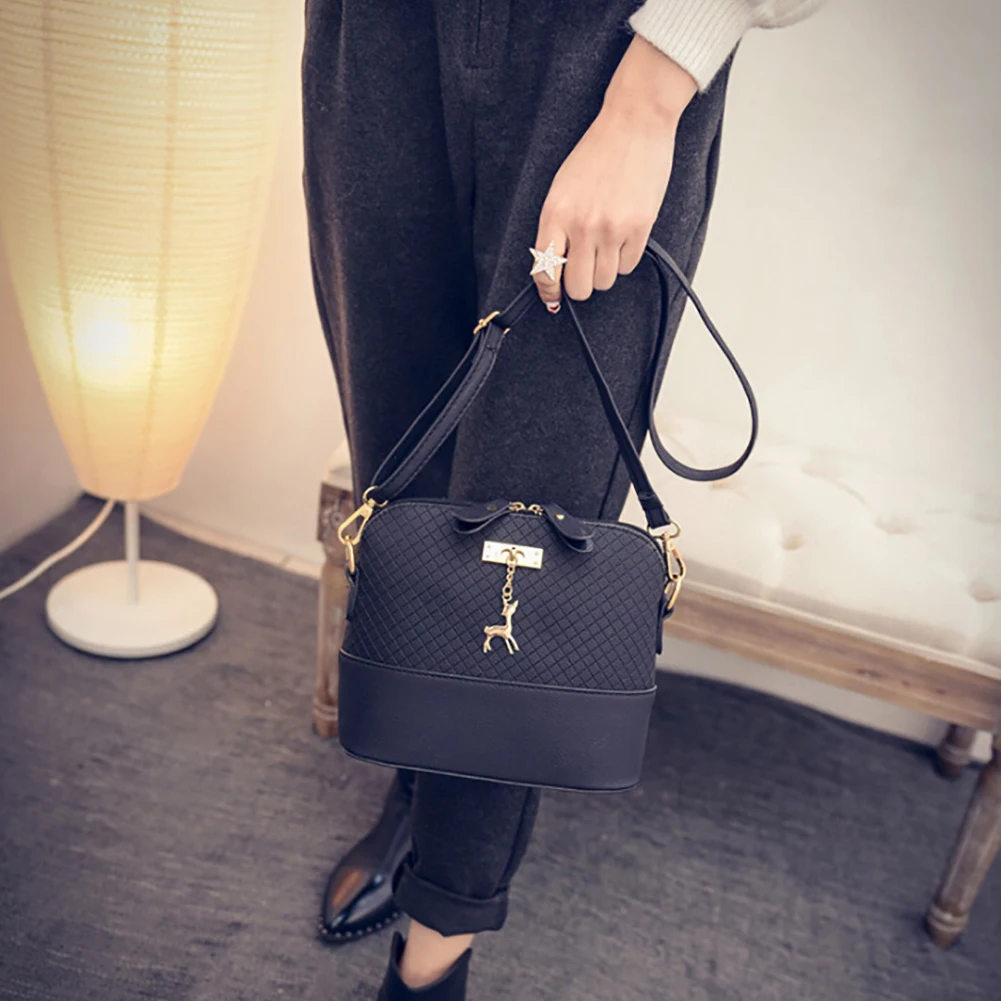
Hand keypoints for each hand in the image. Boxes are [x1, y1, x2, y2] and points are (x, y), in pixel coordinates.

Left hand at [532, 36, 696, 309]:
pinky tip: (623, 236)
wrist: (633, 124)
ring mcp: (612, 229)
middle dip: (579, 285)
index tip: (553, 298)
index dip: (549, 291)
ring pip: (604, 281)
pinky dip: (625, 259)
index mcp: (555, 214)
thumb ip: (556, 228)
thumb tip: (555, 269)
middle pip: (579, 288)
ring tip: (605, 247)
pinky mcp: (639, 227)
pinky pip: (628, 266)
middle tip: (583, 270)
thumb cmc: (596, 153)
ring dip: (604, 271)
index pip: (546, 272)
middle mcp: (582, 226)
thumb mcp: (562, 188)